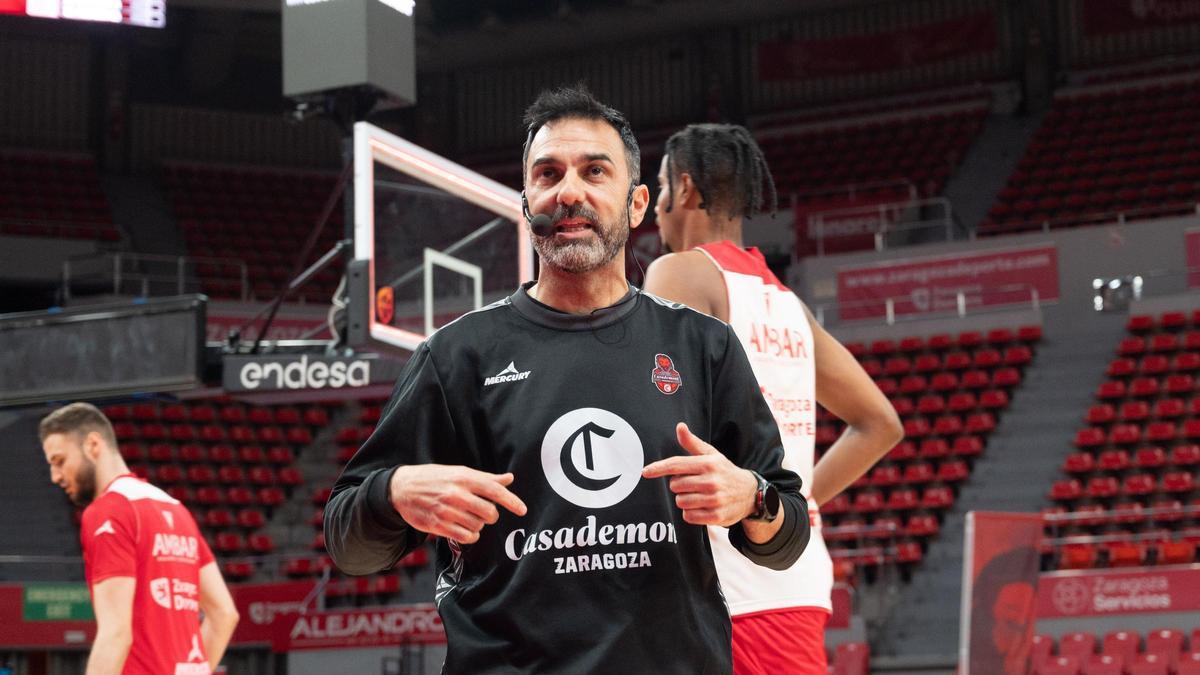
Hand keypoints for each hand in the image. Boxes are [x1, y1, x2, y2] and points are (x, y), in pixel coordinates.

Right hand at [389, 464, 526, 543]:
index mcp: (464, 477)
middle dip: (490, 515)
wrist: (402, 488)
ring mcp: (447, 510)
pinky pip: (465, 537)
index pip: (494, 489)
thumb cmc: (435, 478)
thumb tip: (510, 478)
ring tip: (467, 517)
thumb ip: (486, 478)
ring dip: (478, 525)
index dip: (511, 501)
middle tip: (482, 511)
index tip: (523, 510)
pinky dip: (470, 535)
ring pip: (478, 526)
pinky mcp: (438, 525)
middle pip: (489, 512)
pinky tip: (465, 529)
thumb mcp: (459, 472)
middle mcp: (456, 493)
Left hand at [641, 423, 757, 526]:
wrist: (750, 494)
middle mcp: (711, 481)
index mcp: (708, 464)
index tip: (645, 471)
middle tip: (692, 484)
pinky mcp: (716, 516)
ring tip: (698, 495)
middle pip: (675, 485)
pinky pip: (688, 516)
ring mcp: (714, 499)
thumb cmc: (724, 472)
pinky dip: (690, 513)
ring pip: (680, 501)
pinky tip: (701, 507)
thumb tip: (679, 426)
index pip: (676, 465)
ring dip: (684, 500)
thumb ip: (692, 443)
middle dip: (679, 485)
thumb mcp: (711, 455)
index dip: (658, 468)